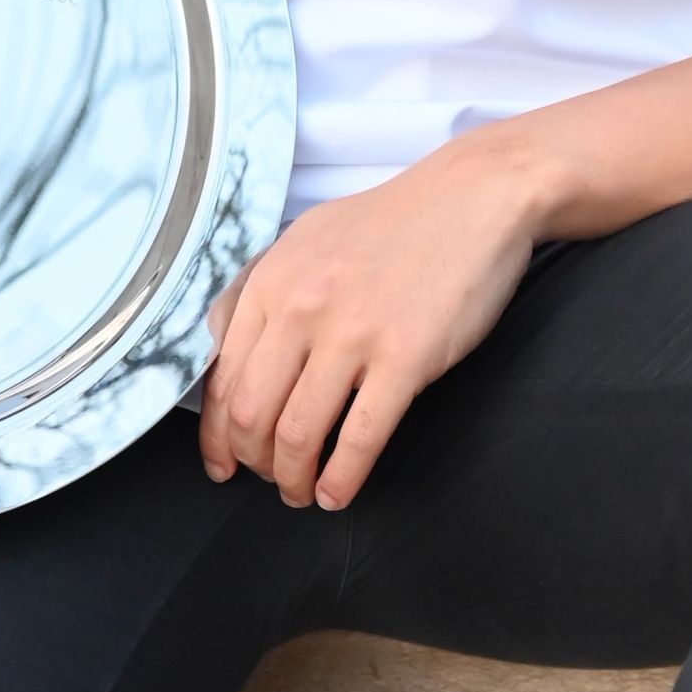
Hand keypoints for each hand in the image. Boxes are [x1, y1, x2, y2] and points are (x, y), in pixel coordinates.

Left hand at [197, 138, 540, 511]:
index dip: (217, 435)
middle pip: (251, 414)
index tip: (223, 463)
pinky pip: (360, 438)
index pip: (223, 377)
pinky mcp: (405, 357)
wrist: (474, 197)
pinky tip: (338, 493)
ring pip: (298, 434)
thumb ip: (265, 290)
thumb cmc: (396, 222)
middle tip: (266, 479)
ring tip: (301, 492)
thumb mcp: (308, 239)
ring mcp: (353, 334)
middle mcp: (301, 309)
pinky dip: (342, 478)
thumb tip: (228, 344)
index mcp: (272, 281)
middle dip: (252, 463)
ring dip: (293, 479)